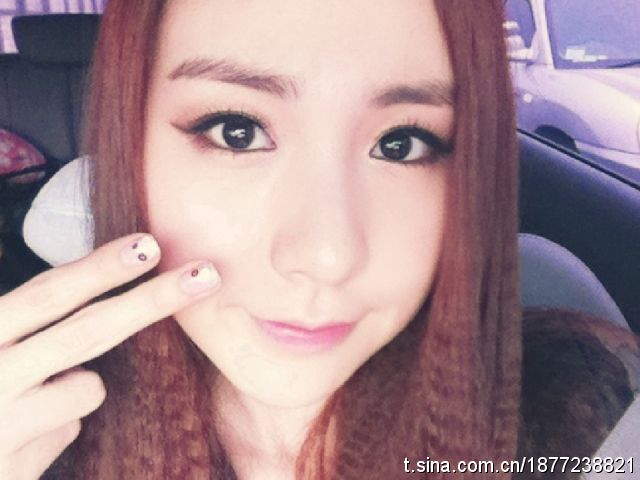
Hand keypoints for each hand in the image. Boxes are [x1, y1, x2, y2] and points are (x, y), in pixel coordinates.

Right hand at [0, 233, 220, 479]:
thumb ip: (30, 330)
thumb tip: (102, 318)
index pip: (49, 294)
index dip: (101, 268)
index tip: (149, 244)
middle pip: (86, 332)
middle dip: (150, 301)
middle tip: (203, 275)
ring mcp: (1, 421)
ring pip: (89, 388)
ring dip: (81, 388)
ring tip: (33, 401)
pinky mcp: (14, 465)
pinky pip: (69, 430)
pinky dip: (57, 427)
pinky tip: (21, 438)